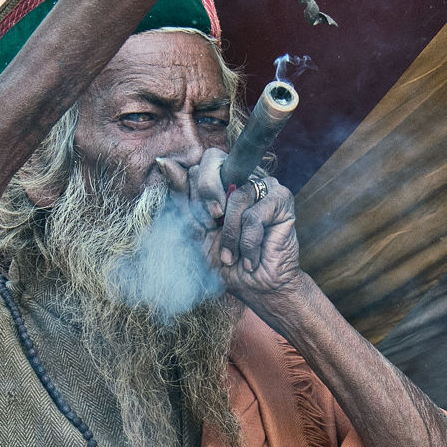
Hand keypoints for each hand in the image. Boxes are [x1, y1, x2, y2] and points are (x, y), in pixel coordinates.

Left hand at [158, 149, 302, 304]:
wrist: (252, 287)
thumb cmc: (223, 260)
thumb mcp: (194, 228)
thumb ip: (181, 195)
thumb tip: (164, 162)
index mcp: (220, 181)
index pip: (197, 167)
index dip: (193, 197)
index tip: (201, 225)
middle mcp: (241, 177)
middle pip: (213, 160)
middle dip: (207, 198)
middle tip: (213, 224)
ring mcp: (263, 185)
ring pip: (235, 196)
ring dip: (230, 234)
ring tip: (234, 255)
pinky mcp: (282, 199)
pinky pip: (255, 214)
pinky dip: (248, 241)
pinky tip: (252, 257)